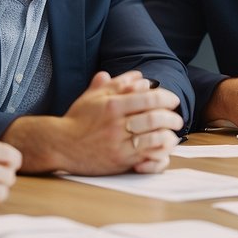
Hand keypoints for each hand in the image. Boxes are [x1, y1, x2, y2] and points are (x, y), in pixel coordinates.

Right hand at [54, 70, 182, 174]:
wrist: (60, 145)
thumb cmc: (77, 119)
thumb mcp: (93, 97)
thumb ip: (116, 84)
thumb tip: (139, 77)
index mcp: (112, 105)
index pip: (148, 98)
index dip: (166, 98)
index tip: (173, 100)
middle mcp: (117, 124)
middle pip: (155, 118)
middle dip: (172, 118)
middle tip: (178, 118)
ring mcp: (119, 144)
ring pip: (154, 138)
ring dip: (169, 135)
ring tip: (173, 133)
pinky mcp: (119, 161)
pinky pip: (146, 156)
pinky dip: (159, 151)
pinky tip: (164, 148)